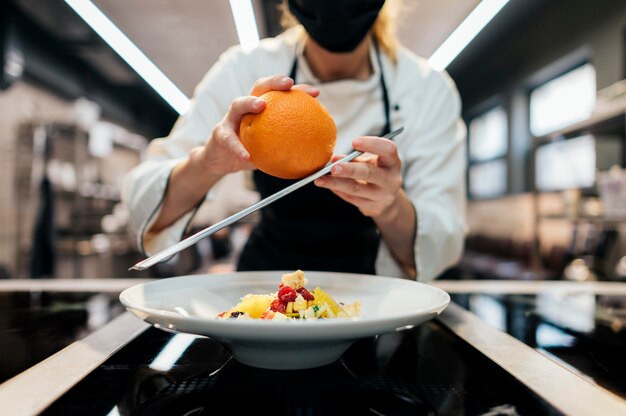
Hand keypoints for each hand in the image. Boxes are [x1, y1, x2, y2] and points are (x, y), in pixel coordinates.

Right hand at [199, 75, 318, 174]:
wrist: (222, 161)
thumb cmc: (251, 152)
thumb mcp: (272, 149)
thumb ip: (290, 147)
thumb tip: (318, 155)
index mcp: (261, 108)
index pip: (279, 93)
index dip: (297, 90)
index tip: (315, 93)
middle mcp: (246, 108)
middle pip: (259, 87)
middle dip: (274, 81)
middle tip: (288, 83)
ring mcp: (231, 119)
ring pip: (238, 104)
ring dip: (249, 102)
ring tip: (261, 105)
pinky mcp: (220, 133)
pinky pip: (229, 139)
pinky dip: (238, 147)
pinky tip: (247, 156)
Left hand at [314, 136, 402, 218]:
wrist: (386, 198)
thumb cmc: (376, 172)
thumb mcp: (369, 161)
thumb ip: (354, 158)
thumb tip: (333, 159)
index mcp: (393, 162)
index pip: (388, 150)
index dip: (372, 144)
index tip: (354, 142)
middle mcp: (391, 180)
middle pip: (369, 173)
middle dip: (350, 170)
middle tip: (333, 167)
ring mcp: (383, 196)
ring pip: (356, 189)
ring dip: (336, 183)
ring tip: (320, 179)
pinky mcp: (373, 208)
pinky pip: (351, 198)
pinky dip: (337, 190)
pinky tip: (327, 185)